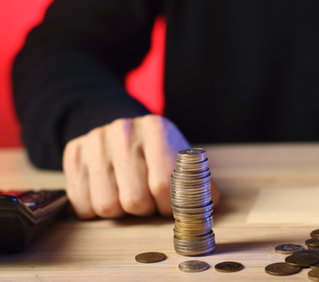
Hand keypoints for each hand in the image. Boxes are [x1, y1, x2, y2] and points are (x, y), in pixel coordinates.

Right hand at [63, 115, 219, 218]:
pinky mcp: (73, 153)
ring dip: (121, 211)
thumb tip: (203, 211)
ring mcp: (94, 141)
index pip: (163, 185)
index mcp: (156, 129)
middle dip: (145, 210)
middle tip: (148, 201)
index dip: (168, 207)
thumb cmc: (156, 151)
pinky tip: (108, 193)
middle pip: (134, 200)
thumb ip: (197, 184)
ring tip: (128, 194)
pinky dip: (96, 210)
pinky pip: (82, 204)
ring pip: (106, 206)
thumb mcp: (181, 159)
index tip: (170, 208)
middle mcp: (123, 131)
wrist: (123, 130)